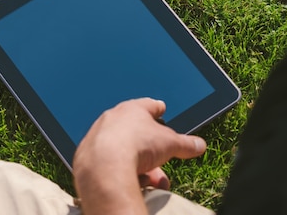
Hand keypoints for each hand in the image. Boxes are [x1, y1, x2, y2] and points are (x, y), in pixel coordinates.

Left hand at [73, 98, 206, 214]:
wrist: (104, 165)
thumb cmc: (135, 145)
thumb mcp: (170, 144)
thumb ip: (185, 144)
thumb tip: (199, 144)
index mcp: (132, 109)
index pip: (148, 105)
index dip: (157, 109)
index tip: (161, 110)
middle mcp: (112, 118)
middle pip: (137, 133)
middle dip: (152, 150)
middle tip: (162, 164)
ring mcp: (98, 135)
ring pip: (123, 150)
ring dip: (138, 164)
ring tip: (149, 180)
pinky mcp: (87, 154)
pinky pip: (109, 162)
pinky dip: (120, 171)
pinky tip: (130, 181)